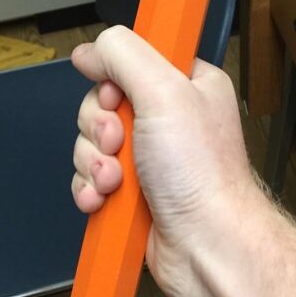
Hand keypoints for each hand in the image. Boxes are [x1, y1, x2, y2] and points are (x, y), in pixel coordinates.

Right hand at [70, 26, 262, 296]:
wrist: (206, 246)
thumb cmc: (201, 174)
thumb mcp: (163, 93)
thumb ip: (123, 56)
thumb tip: (90, 50)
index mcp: (187, 85)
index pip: (131, 60)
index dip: (112, 79)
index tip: (115, 96)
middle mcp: (169, 118)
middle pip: (102, 103)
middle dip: (99, 127)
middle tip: (118, 143)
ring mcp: (149, 157)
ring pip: (91, 143)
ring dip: (93, 162)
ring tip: (114, 182)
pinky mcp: (132, 191)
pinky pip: (90, 177)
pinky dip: (89, 188)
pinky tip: (101, 200)